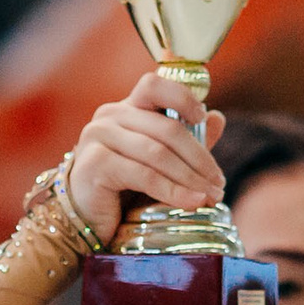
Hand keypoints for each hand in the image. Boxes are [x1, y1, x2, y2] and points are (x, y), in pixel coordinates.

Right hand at [68, 72, 227, 243]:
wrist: (84, 218)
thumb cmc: (121, 188)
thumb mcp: (158, 163)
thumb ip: (186, 141)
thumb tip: (218, 118)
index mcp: (125, 108)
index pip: (154, 85)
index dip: (182, 98)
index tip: (202, 119)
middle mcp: (109, 116)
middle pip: (167, 129)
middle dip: (200, 158)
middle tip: (219, 183)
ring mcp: (99, 137)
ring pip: (158, 153)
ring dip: (190, 178)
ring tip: (211, 197)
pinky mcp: (96, 164)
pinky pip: (144, 175)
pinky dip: (173, 191)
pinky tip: (192, 202)